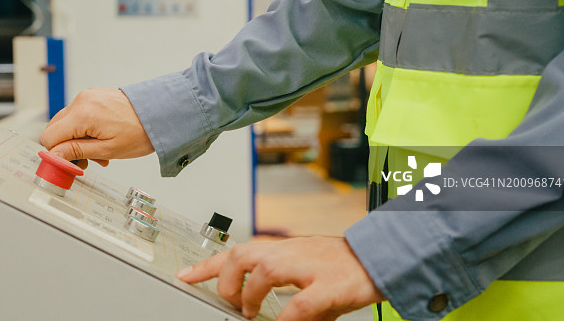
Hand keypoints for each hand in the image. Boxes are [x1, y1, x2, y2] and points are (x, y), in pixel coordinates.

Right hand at [40, 88, 154, 168]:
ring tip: (99, 152)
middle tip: (87, 161)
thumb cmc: (140, 132)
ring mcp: (87, 96)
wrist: (160, 114)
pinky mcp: (93, 96)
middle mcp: (81, 101)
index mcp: (82, 114)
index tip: (68, 164)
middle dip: (67, 147)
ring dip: (77, 140)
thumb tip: (53, 155)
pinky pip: (79, 115)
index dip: (56, 153)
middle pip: (55, 129)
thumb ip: (76, 152)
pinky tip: (100, 139)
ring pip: (67, 123)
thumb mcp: (107, 149)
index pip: (49, 136)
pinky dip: (84, 129)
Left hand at [178, 236, 384, 320]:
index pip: (236, 252)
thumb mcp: (304, 275)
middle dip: (228, 280)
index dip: (207, 266)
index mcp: (282, 250)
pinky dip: (286, 319)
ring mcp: (309, 267)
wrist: (379, 259)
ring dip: (252, 295)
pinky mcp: (328, 287)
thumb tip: (266, 316)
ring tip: (253, 312)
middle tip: (232, 302)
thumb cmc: (339, 267)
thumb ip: (281, 292)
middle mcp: (291, 253)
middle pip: (243, 254)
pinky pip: (300, 304)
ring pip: (265, 270)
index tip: (184, 277)